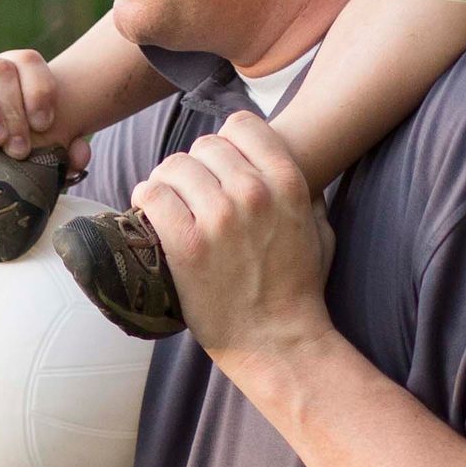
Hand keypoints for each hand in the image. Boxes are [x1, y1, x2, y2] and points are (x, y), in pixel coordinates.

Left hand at [128, 115, 336, 365]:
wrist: (277, 341)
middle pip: (204, 146)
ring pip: (173, 166)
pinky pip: (151, 196)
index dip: (226, 144)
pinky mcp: (187, 246)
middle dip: (195, 168)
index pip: (241, 125)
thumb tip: (295, 166)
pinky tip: (151, 218)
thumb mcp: (320, 231)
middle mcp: (253, 193)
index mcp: (287, 183)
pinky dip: (145, 202)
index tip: (220, 168)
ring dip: (167, 184)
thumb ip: (307, 194)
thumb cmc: (298, 290)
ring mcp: (219, 219)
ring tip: (171, 208)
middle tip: (192, 196)